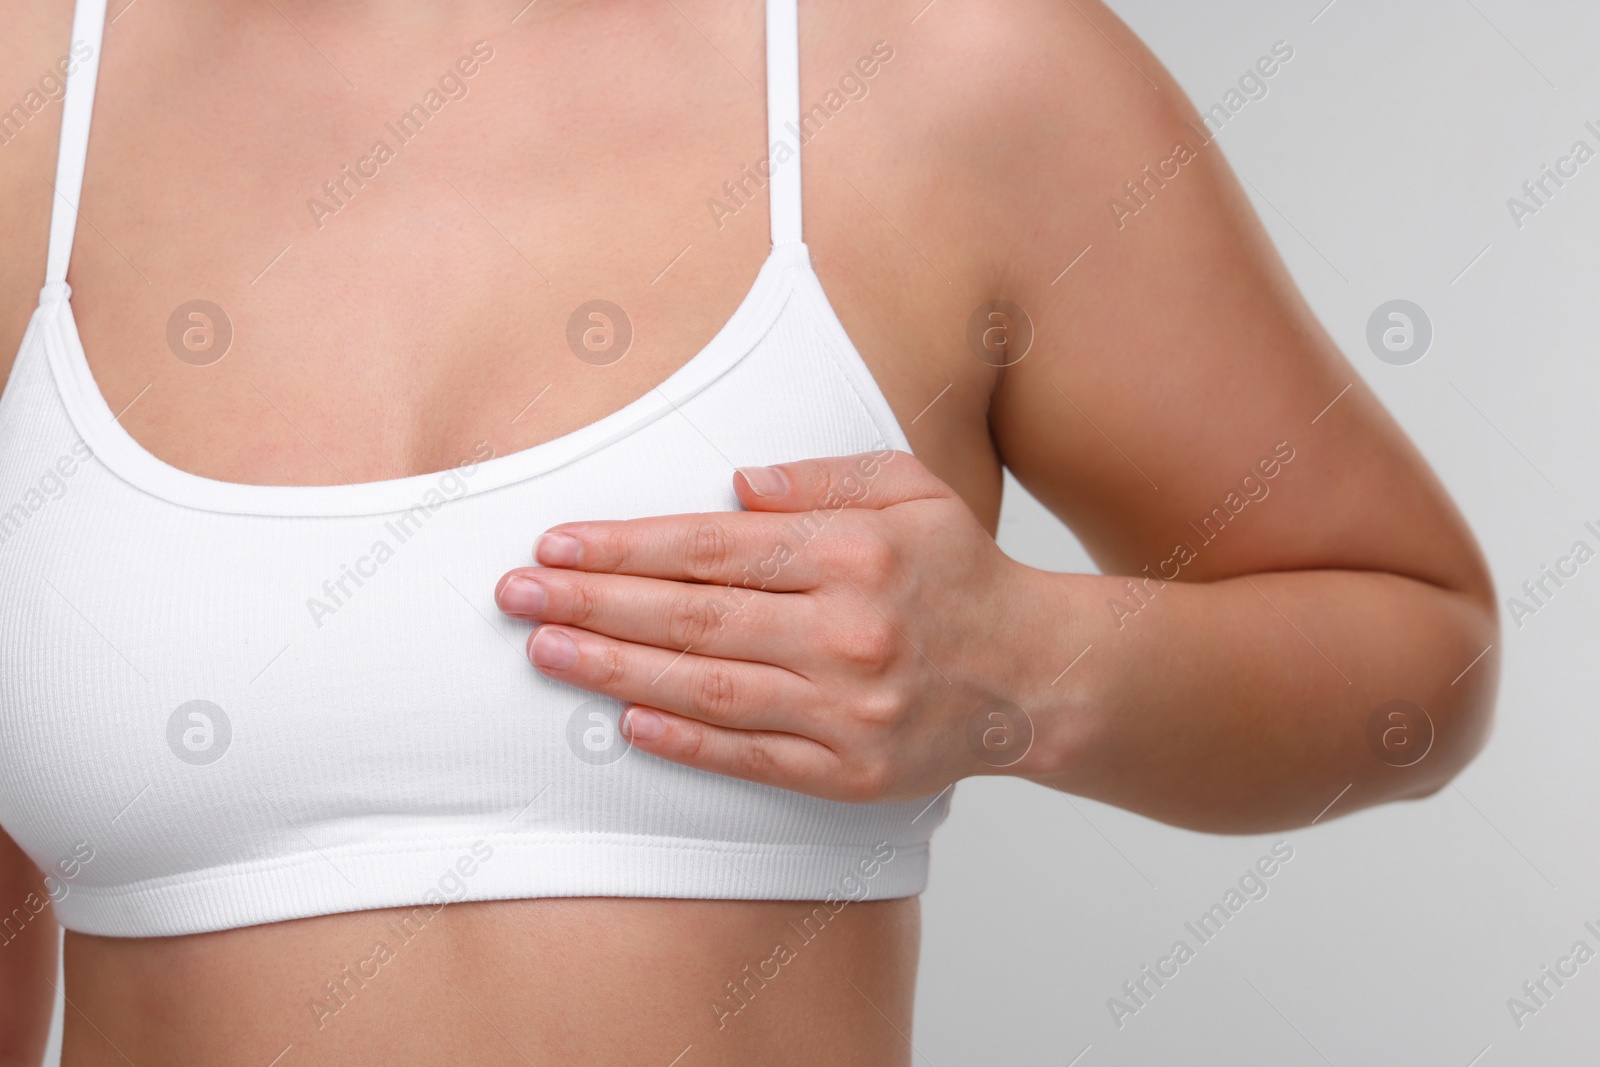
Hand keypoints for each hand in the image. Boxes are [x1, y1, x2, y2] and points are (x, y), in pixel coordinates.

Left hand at [493, 450, 1046, 802]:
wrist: (1034, 673)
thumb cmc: (959, 570)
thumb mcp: (910, 487)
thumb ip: (822, 476)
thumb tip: (732, 486)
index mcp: (853, 552)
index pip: (710, 548)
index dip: (625, 546)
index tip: (558, 543)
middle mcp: (846, 631)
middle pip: (692, 618)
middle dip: (592, 602)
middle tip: (515, 596)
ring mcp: (847, 709)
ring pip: (706, 688)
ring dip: (615, 670)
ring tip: (546, 650)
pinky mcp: (850, 772)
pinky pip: (751, 758)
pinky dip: (684, 743)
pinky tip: (624, 723)